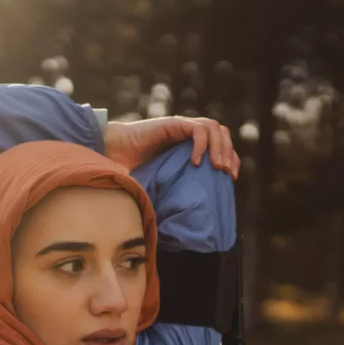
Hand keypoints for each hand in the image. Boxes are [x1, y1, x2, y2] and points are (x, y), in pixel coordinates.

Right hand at [104, 117, 240, 178]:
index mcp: (189, 145)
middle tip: (227, 173)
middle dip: (229, 152)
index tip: (231, 178)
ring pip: (214, 128)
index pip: (221, 145)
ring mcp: (181, 127)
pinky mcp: (173, 124)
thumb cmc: (131, 169)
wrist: (112, 153)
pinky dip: (202, 144)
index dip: (231, 158)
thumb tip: (187, 220)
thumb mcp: (161, 183)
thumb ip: (174, 191)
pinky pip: (197, 129)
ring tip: (217, 167)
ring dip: (220, 147)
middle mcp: (187, 133)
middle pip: (222, 134)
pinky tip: (196, 162)